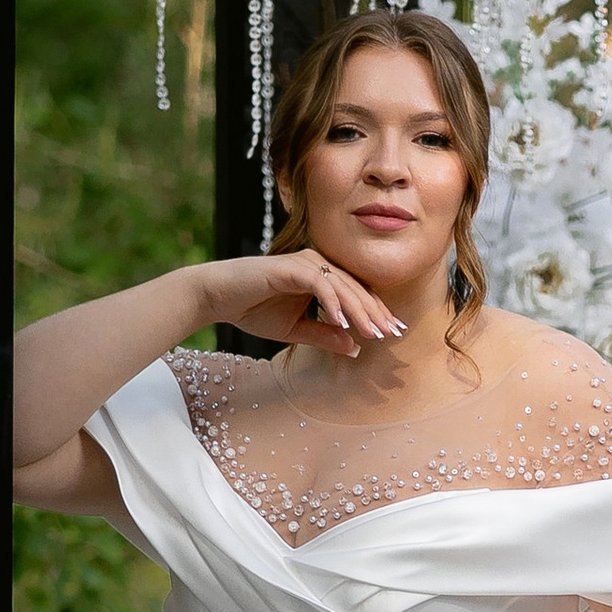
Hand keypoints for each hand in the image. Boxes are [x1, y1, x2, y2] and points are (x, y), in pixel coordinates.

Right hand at [190, 248, 402, 357]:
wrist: (218, 298)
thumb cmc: (253, 309)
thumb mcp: (296, 330)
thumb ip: (325, 336)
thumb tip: (356, 349)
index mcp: (322, 275)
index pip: (357, 294)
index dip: (376, 313)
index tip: (393, 334)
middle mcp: (317, 264)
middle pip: (356, 289)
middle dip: (376, 313)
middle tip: (392, 334)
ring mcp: (305, 262)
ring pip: (343, 286)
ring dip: (359, 311)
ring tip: (372, 333)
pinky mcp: (290, 267)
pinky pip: (320, 284)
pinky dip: (333, 302)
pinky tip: (343, 323)